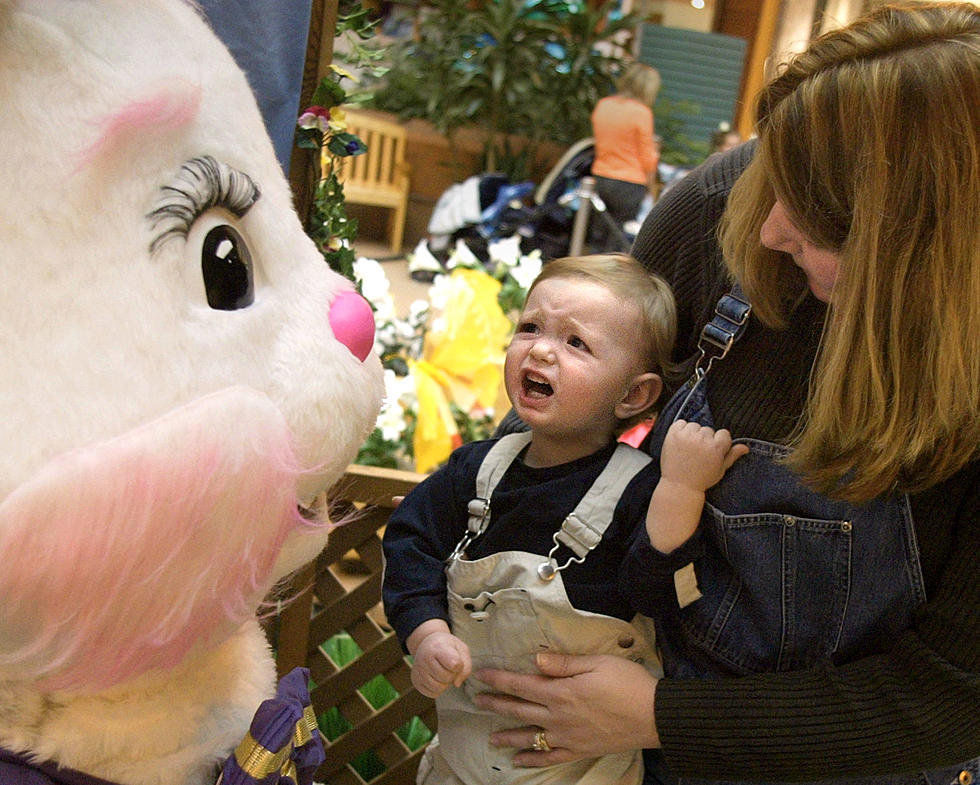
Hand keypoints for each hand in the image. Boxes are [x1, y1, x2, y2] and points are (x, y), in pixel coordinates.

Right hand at [411, 630, 471, 697]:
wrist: (428, 644)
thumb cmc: (448, 648)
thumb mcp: (461, 649)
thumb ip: (466, 667)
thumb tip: (456, 684)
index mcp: (438, 647)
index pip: (454, 665)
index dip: (459, 665)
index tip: (456, 659)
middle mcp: (424, 658)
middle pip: (446, 678)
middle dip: (452, 674)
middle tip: (448, 666)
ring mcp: (418, 670)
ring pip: (438, 688)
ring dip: (445, 683)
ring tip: (442, 672)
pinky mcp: (415, 681)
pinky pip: (432, 694)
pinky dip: (438, 689)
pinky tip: (436, 678)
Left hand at [472, 652, 658, 766]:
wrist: (653, 715)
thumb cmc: (627, 682)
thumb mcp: (596, 662)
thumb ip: (563, 663)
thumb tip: (535, 660)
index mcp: (561, 691)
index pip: (521, 684)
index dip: (499, 679)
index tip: (480, 674)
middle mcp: (559, 716)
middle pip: (520, 709)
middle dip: (496, 704)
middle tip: (477, 701)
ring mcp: (568, 736)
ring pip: (530, 737)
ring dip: (508, 736)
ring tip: (492, 737)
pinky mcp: (580, 750)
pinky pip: (550, 758)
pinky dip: (533, 760)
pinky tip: (519, 761)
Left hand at [660, 420, 747, 491]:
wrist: (679, 486)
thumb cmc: (702, 479)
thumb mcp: (720, 469)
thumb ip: (732, 455)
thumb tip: (746, 447)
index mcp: (716, 447)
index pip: (724, 433)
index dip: (719, 443)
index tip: (712, 452)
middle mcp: (702, 439)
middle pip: (708, 429)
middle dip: (705, 439)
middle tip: (698, 453)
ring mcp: (687, 436)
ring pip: (695, 426)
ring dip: (692, 434)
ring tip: (688, 449)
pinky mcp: (673, 434)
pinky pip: (680, 423)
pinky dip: (680, 430)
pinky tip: (680, 443)